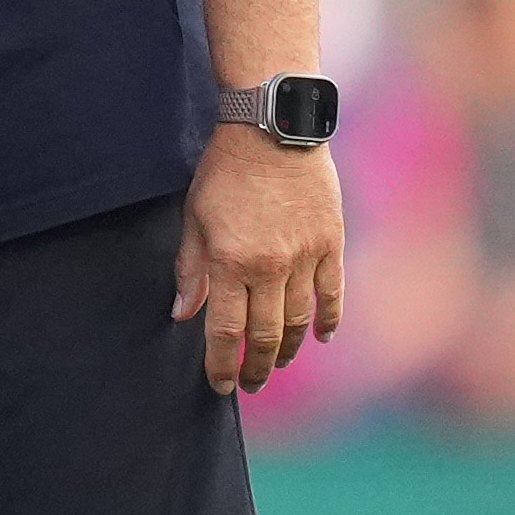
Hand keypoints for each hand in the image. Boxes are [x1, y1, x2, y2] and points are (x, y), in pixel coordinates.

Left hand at [173, 123, 345, 394]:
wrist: (273, 130)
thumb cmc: (225, 171)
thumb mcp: (194, 217)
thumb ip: (190, 269)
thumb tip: (182, 314)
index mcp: (230, 262)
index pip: (224, 331)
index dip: (221, 364)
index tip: (221, 385)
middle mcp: (270, 267)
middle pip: (264, 335)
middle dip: (256, 367)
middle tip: (251, 384)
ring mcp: (305, 257)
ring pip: (299, 321)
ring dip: (289, 350)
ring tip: (279, 364)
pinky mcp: (331, 244)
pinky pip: (332, 294)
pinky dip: (328, 320)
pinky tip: (321, 337)